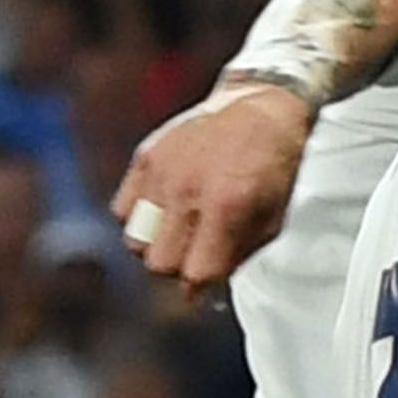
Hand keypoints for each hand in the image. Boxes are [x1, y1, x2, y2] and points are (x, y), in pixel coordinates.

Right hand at [116, 77, 313, 292]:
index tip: (205, 286)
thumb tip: (205, 291)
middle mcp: (187, 190)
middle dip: (178, 268)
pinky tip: (164, 209)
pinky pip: (122, 209)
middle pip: (159, 263)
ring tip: (179, 232)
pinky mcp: (145, 156)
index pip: (195, 273)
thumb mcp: (274, 217)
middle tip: (195, 255)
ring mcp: (162, 172)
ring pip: (134, 240)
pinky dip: (138, 218)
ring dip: (155, 245)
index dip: (200, 286)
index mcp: (227, 206)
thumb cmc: (275, 166)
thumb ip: (239, 256)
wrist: (262, 106)